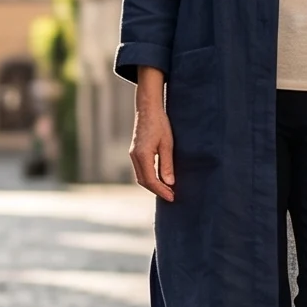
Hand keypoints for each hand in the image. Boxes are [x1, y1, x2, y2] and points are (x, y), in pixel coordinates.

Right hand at [130, 71, 175, 201]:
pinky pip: (141, 170)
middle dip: (157, 190)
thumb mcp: (167, 144)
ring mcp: (133, 155)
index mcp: (142, 155)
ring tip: (167, 190)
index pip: (151, 180)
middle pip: (144, 181)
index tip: (172, 197)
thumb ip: (167, 164)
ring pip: (141, 177)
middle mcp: (135, 157)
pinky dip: (149, 178)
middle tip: (171, 196)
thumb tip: (169, 183)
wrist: (148, 109)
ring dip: (153, 185)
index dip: (161, 191)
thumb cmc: (159, 124)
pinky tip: (159, 179)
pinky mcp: (135, 152)